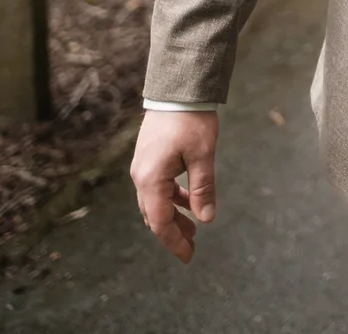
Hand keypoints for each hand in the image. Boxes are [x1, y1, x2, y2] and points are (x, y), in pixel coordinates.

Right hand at [130, 109, 218, 263]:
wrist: (177, 89)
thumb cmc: (191, 121)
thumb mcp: (202, 156)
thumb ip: (203, 189)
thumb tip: (206, 219)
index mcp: (151, 179)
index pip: (160, 221)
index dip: (174, 242)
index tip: (189, 256)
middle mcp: (141, 176)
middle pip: (154, 215)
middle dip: (173, 233)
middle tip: (192, 247)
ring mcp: (142, 167)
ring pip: (155, 202)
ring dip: (173, 216)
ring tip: (193, 228)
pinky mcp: (149, 159)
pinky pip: (157, 188)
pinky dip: (172, 199)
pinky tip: (189, 202)